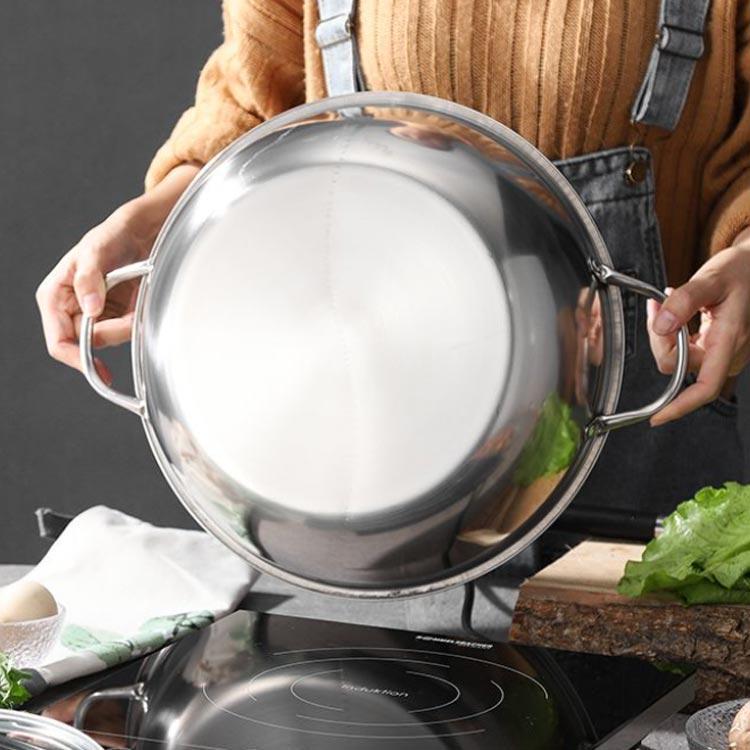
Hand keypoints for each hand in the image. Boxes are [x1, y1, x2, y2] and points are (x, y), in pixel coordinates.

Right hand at [36, 164, 199, 379]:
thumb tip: (89, 309)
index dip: (77, 358)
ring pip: (111, 339)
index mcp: (55, 298)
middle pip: (90, 345)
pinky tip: (140, 305)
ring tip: (136, 301)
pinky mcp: (115, 316)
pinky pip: (126, 331)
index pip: (59, 342)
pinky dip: (137, 323)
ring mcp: (94, 316)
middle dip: (114, 333)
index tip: (99, 366)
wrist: (139, 234)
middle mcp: (71, 311)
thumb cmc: (110, 236)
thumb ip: (89, 280)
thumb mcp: (96, 252)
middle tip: (132, 316)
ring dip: (128, 326)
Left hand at [647, 228, 749, 425]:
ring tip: (666, 306)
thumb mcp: (711, 278)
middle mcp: (730, 353)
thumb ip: (684, 301)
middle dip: (660, 341)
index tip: (657, 417)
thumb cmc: (739, 271)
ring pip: (679, 360)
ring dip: (665, 337)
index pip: (706, 387)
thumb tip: (661, 325)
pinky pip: (686, 353)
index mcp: (731, 340)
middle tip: (657, 307)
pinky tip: (675, 315)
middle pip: (679, 366)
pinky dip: (673, 337)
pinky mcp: (718, 349)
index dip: (681, 406)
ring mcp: (724, 354)